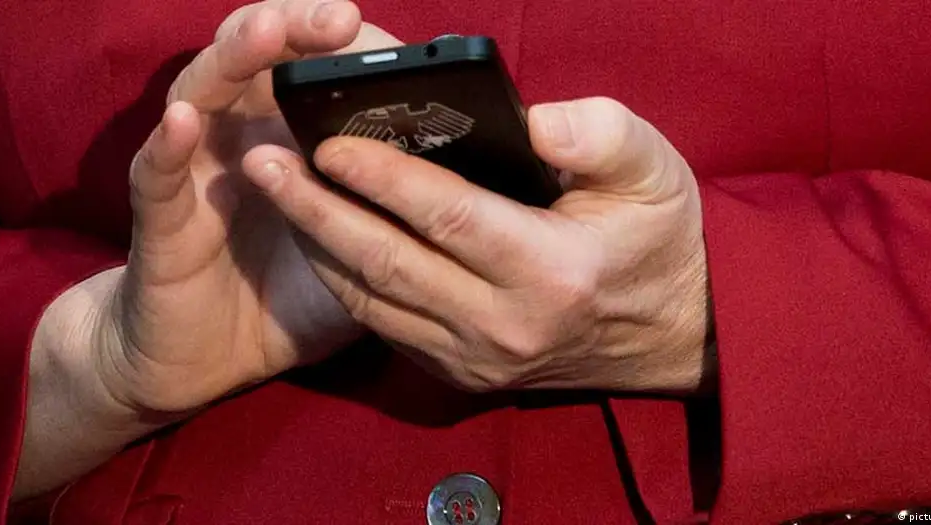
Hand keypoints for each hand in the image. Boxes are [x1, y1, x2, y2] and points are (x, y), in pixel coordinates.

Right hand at [48, 1, 402, 415]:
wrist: (205, 361)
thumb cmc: (289, 299)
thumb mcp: (366, 256)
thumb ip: (405, 218)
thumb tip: (484, 197)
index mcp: (296, 137)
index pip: (322, 69)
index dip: (355, 49)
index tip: (403, 45)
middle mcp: (243, 133)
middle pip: (265, 59)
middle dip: (300, 29)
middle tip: (341, 18)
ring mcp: (197, 166)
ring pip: (206, 90)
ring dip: (236, 58)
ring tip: (270, 32)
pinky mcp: (160, 213)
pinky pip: (158, 171)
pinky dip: (169, 143)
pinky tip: (187, 120)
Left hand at [239, 97, 711, 393]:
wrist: (666, 332)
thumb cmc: (655, 238)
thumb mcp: (654, 170)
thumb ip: (600, 135)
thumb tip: (532, 121)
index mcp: (553, 271)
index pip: (447, 218)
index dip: (382, 179)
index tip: (328, 142)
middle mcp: (506, 325)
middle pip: (388, 263)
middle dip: (316, 209)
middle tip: (264, 162)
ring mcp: (477, 358)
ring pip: (373, 300)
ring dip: (316, 244)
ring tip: (273, 190)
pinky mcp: (460, 373)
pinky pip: (383, 325)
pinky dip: (343, 279)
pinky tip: (315, 235)